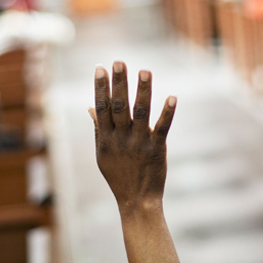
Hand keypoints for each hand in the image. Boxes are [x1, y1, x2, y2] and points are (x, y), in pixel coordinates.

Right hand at [89, 61, 175, 210]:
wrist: (136, 201)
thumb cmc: (118, 175)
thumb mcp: (102, 154)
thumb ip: (98, 129)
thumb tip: (90, 107)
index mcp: (106, 138)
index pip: (102, 107)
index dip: (100, 87)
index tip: (100, 67)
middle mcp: (120, 139)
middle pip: (119, 106)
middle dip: (119, 83)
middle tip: (119, 62)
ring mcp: (139, 143)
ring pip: (140, 113)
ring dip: (143, 91)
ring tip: (145, 71)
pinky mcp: (156, 149)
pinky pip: (162, 128)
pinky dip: (167, 112)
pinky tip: (172, 97)